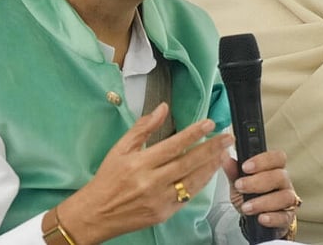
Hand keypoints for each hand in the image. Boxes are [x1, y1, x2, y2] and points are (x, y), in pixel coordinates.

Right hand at [46, 103, 234, 244]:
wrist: (95, 214)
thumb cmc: (107, 179)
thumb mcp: (120, 149)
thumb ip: (143, 128)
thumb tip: (162, 108)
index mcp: (139, 164)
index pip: (173, 146)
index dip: (193, 134)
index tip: (209, 124)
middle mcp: (151, 182)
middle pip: (188, 163)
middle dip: (211, 149)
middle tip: (228, 138)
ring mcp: (159, 200)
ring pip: (192, 181)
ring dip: (211, 166)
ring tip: (224, 153)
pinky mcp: (164, 213)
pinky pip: (188, 197)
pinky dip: (201, 183)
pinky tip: (210, 172)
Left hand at [224, 149, 297, 238]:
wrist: (253, 219)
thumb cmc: (249, 197)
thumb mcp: (238, 184)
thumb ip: (233, 172)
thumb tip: (225, 157)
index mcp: (274, 169)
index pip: (277, 157)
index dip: (263, 161)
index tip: (245, 167)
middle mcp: (284, 183)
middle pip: (280, 176)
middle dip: (258, 182)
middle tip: (240, 186)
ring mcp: (288, 200)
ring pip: (285, 197)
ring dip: (263, 202)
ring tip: (246, 207)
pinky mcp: (288, 217)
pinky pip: (285, 217)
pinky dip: (273, 218)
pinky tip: (261, 218)